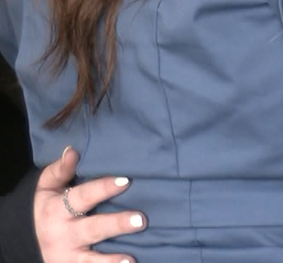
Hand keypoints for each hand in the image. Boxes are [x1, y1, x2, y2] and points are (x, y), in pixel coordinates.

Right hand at [33, 146, 145, 262]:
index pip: (83, 197)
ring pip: (90, 259)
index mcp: (57, 209)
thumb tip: (73, 151)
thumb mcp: (46, 188)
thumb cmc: (44, 207)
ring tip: (130, 260)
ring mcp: (69, 254)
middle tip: (141, 220)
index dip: (103, 188)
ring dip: (110, 260)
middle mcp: (64, 233)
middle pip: (92, 229)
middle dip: (116, 225)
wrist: (21, 241)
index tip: (126, 181)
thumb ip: (60, 170)